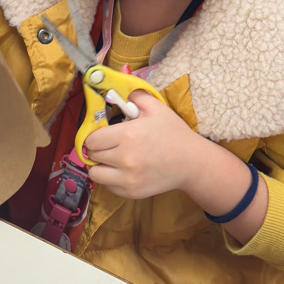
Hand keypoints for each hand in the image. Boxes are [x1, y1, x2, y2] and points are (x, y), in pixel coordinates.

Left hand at [85, 91, 205, 198]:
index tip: (101, 135)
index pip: (92, 140)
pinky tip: (123, 171)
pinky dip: (111, 179)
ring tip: (111, 160)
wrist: (192, 162)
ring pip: (95, 174)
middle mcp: (125, 159)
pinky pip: (108, 187)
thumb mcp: (157, 108)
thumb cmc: (174, 134)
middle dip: (97, 149)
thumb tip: (116, 90)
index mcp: (127, 136)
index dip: (94, 136)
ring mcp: (128, 178)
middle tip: (108, 146)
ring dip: (100, 166)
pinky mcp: (132, 192)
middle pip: (92, 155)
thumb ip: (135, 96)